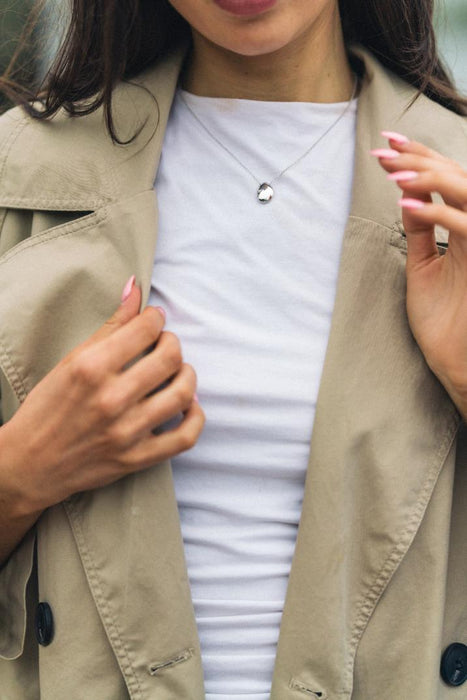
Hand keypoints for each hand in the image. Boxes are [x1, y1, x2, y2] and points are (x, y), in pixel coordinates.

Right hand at [0, 278, 204, 514]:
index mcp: (91, 368)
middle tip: (164, 345)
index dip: (155, 318)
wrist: (31, 464)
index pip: (146, 328)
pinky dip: (196, 417)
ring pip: (184, 393)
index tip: (153, 321)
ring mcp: (126, 432)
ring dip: (188, 375)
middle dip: (172, 343)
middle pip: (170, 358)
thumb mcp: (71, 360)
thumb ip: (109, 326)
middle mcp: (111, 399)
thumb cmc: (48, 408)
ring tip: (177, 371)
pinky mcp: (137, 458)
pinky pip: (185, 437)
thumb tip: (135, 287)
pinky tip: (188, 405)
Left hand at [372, 133, 466, 416]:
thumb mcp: (424, 268)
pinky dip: (438, 214)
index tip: (387, 144)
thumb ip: (421, 233)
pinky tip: (406, 206)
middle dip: (419, 158)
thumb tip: (407, 200)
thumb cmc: (444, 322)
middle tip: (383, 148)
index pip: (447, 180)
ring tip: (392, 173)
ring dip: (428, 178)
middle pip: (457, 176)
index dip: (419, 158)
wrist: (459, 365)